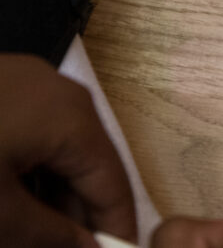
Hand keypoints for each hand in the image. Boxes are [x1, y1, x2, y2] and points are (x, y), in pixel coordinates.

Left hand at [0, 54, 136, 247]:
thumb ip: (51, 237)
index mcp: (73, 117)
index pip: (113, 185)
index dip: (118, 229)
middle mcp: (62, 92)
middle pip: (86, 165)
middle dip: (79, 215)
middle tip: (68, 247)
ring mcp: (27, 83)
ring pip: (56, 150)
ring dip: (49, 195)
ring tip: (34, 231)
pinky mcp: (1, 86)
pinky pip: (31, 133)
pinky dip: (28, 170)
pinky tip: (12, 199)